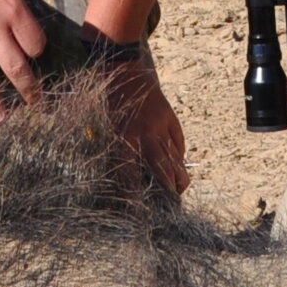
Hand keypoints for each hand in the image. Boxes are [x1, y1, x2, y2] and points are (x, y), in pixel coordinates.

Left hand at [97, 53, 191, 196]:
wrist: (125, 71)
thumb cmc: (110, 103)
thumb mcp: (107, 129)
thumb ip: (119, 152)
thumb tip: (129, 177)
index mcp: (123, 140)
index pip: (132, 177)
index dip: (137, 199)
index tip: (141, 215)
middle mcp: (144, 136)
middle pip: (163, 173)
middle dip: (168, 193)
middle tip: (170, 206)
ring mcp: (161, 127)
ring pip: (176, 161)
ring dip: (178, 179)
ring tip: (178, 190)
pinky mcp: (171, 119)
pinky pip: (179, 145)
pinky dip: (179, 157)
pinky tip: (177, 165)